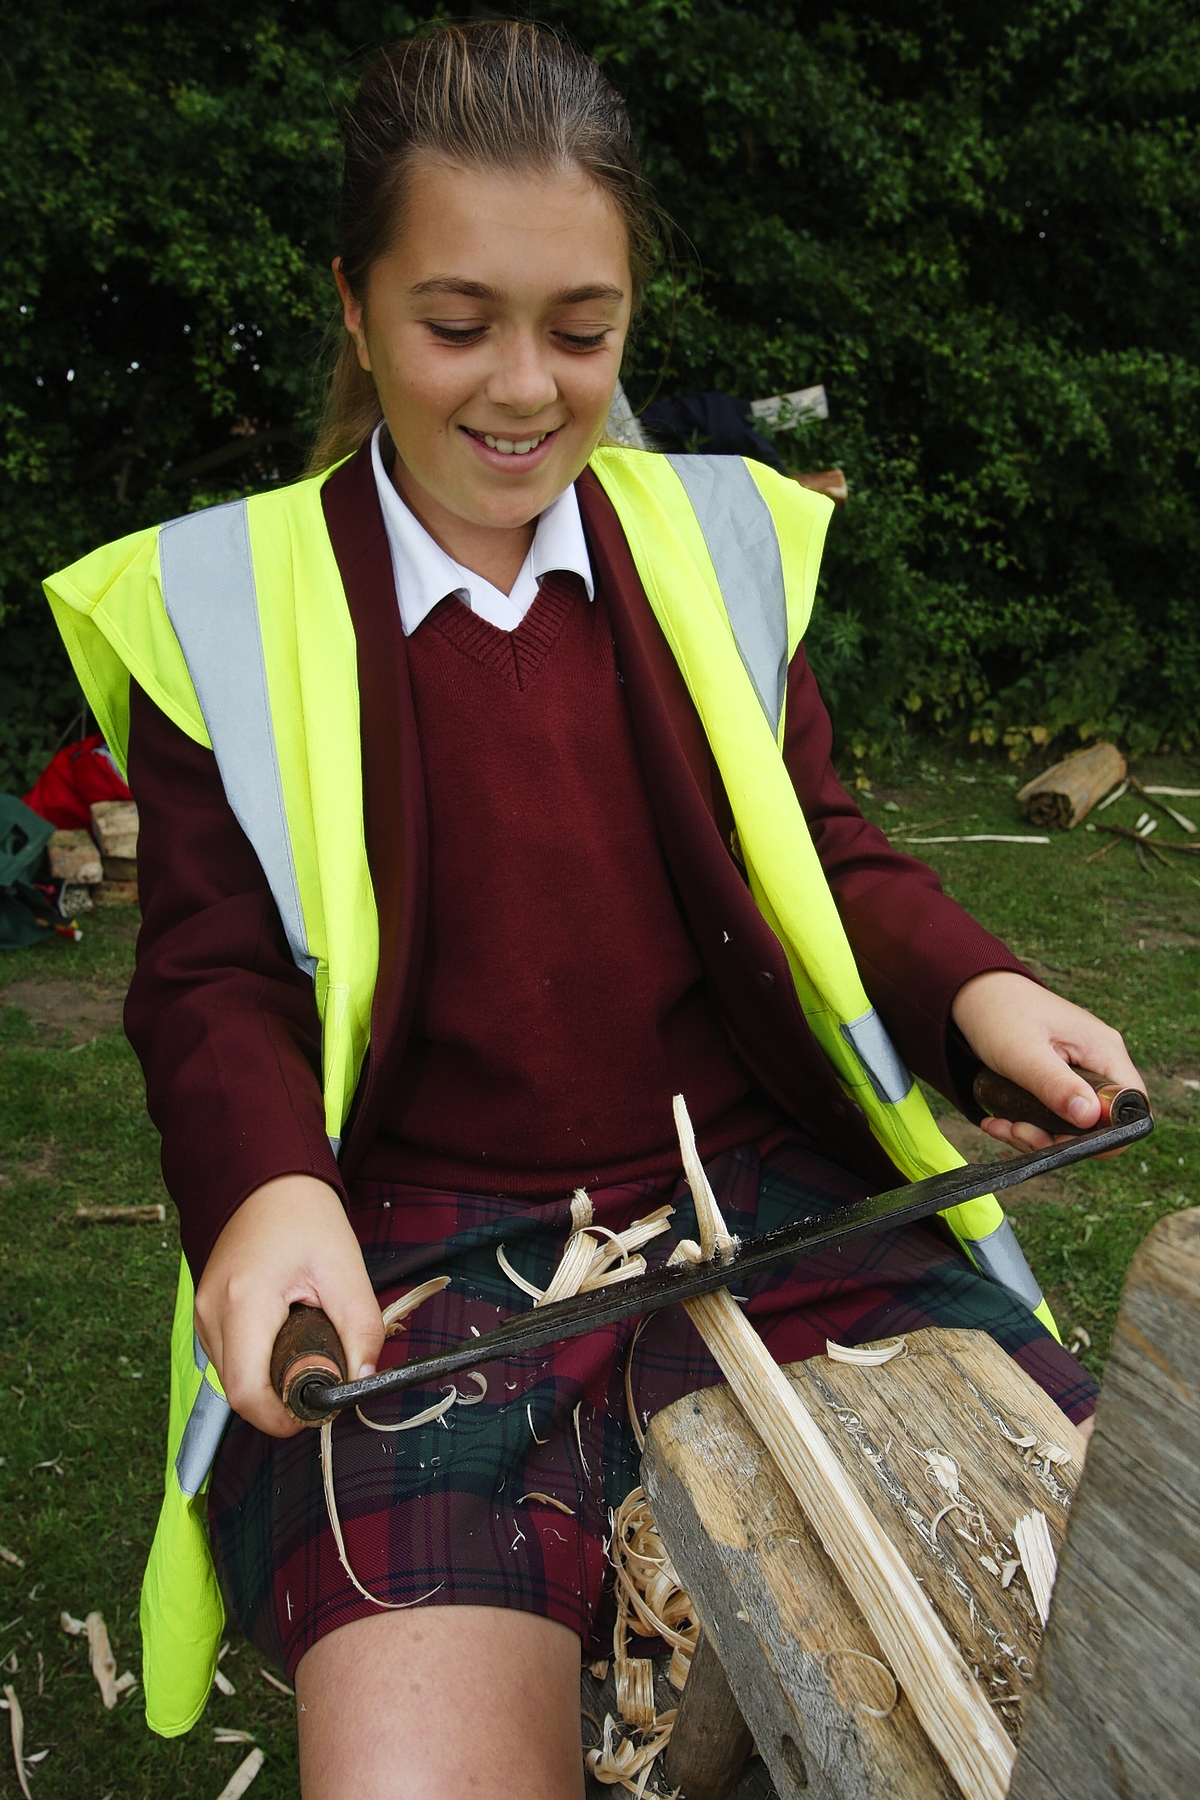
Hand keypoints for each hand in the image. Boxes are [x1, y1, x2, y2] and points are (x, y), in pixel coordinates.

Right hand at [195, 1175, 383, 1436]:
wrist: (271, 1183)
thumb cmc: (307, 1219)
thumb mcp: (347, 1271)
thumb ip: (361, 1330)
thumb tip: (362, 1381)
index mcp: (243, 1304)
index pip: (247, 1394)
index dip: (283, 1417)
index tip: (319, 1408)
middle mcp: (211, 1313)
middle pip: (240, 1392)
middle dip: (283, 1397)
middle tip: (324, 1372)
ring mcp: (202, 1314)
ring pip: (233, 1379)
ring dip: (271, 1378)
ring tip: (307, 1343)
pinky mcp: (205, 1313)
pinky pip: (229, 1358)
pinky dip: (258, 1360)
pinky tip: (286, 1334)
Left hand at [950, 970, 1145, 1151]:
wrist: (973, 994)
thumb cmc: (999, 1014)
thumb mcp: (1023, 1055)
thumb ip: (1056, 1086)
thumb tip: (1090, 1118)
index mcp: (1104, 1051)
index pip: (1131, 1106)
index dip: (1106, 1134)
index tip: (1063, 1141)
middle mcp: (1100, 1061)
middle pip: (1101, 1122)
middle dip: (1059, 1138)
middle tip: (1020, 1133)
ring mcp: (1080, 1070)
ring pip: (1074, 1123)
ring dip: (1037, 1135)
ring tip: (1002, 1126)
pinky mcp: (1060, 1078)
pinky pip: (1054, 1114)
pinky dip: (1027, 1125)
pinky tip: (998, 1122)